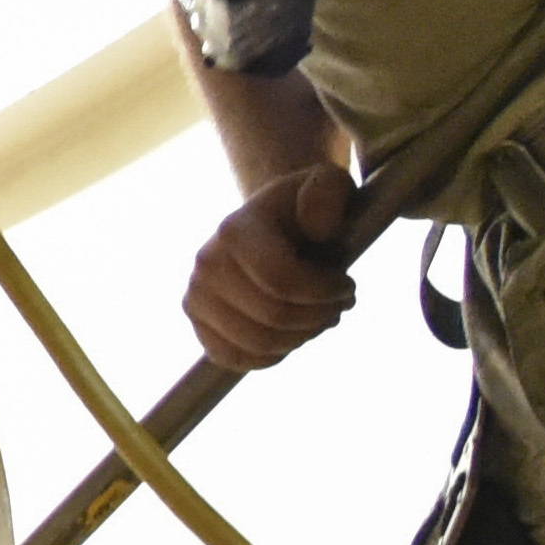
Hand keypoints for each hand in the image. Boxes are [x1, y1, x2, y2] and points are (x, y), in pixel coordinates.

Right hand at [184, 160, 360, 370]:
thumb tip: (318, 228)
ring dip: (302, 337)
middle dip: (319, 316)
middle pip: (273, 317)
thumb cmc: (304, 208)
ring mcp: (196, 297)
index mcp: (234, 229)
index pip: (282, 280)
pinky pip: (237, 359)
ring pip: (259, 344)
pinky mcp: (198, 325)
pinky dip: (274, 355)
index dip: (325, 293)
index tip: (347, 285)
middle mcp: (206, 264)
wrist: (268, 225)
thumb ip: (329, 192)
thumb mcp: (328, 184)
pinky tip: (293, 332)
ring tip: (319, 316)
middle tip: (339, 304)